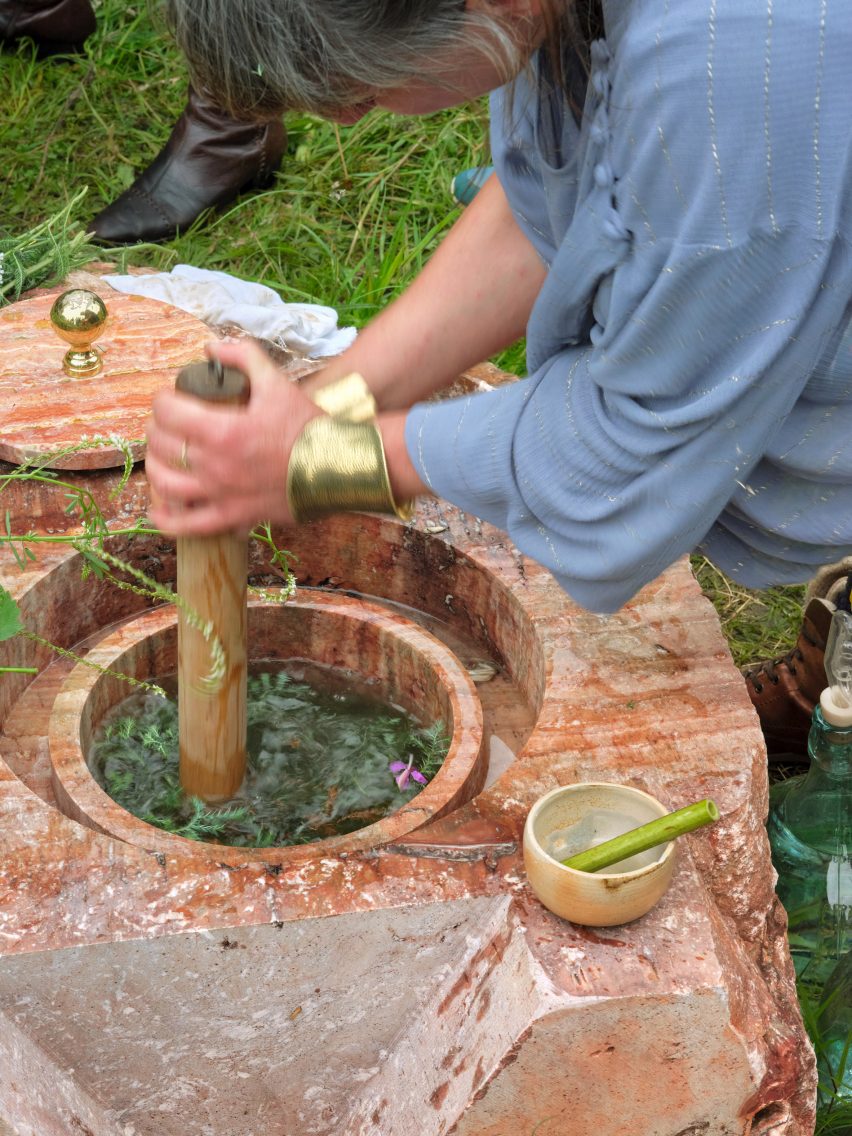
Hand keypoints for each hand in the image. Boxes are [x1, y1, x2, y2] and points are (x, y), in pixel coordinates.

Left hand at [144, 339, 322, 535]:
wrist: (338, 467)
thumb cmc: (308, 426)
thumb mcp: (276, 382)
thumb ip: (243, 356)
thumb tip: (212, 348)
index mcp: (223, 430)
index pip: (168, 411)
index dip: (162, 399)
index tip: (169, 397)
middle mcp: (216, 465)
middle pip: (163, 444)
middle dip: (158, 428)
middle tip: (169, 422)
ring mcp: (222, 495)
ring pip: (166, 483)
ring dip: (156, 466)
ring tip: (163, 456)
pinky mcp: (233, 517)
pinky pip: (189, 525)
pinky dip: (167, 520)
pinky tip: (158, 511)